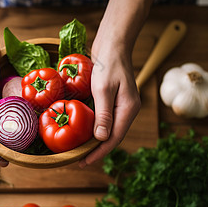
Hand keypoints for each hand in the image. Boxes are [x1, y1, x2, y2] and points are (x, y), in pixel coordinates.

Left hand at [78, 42, 140, 167]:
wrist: (113, 44)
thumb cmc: (108, 63)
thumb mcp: (103, 89)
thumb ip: (103, 114)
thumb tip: (101, 138)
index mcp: (128, 109)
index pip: (114, 138)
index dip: (98, 152)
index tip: (83, 162)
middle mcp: (127, 110)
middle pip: (113, 136)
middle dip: (96, 150)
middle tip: (79, 159)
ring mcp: (122, 105)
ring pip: (109, 129)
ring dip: (96, 140)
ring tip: (80, 150)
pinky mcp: (114, 99)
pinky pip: (106, 119)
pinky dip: (96, 128)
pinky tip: (85, 131)